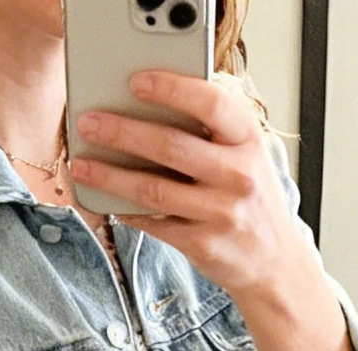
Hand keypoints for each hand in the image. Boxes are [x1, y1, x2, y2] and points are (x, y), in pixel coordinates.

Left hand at [69, 69, 297, 303]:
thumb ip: (213, 131)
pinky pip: (154, 223)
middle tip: (88, 123)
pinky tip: (105, 200)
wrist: (276, 263)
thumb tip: (151, 108)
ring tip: (81, 165)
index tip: (136, 81)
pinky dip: (126, 210)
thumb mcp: (246, 154)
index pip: (209, 103)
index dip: (170, 88)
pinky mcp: (202, 244)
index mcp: (249, 139)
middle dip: (123, 132)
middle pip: (171, 146)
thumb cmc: (252, 199)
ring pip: (154, 189)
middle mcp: (238, 174)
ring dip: (111, 176)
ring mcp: (221, 212)